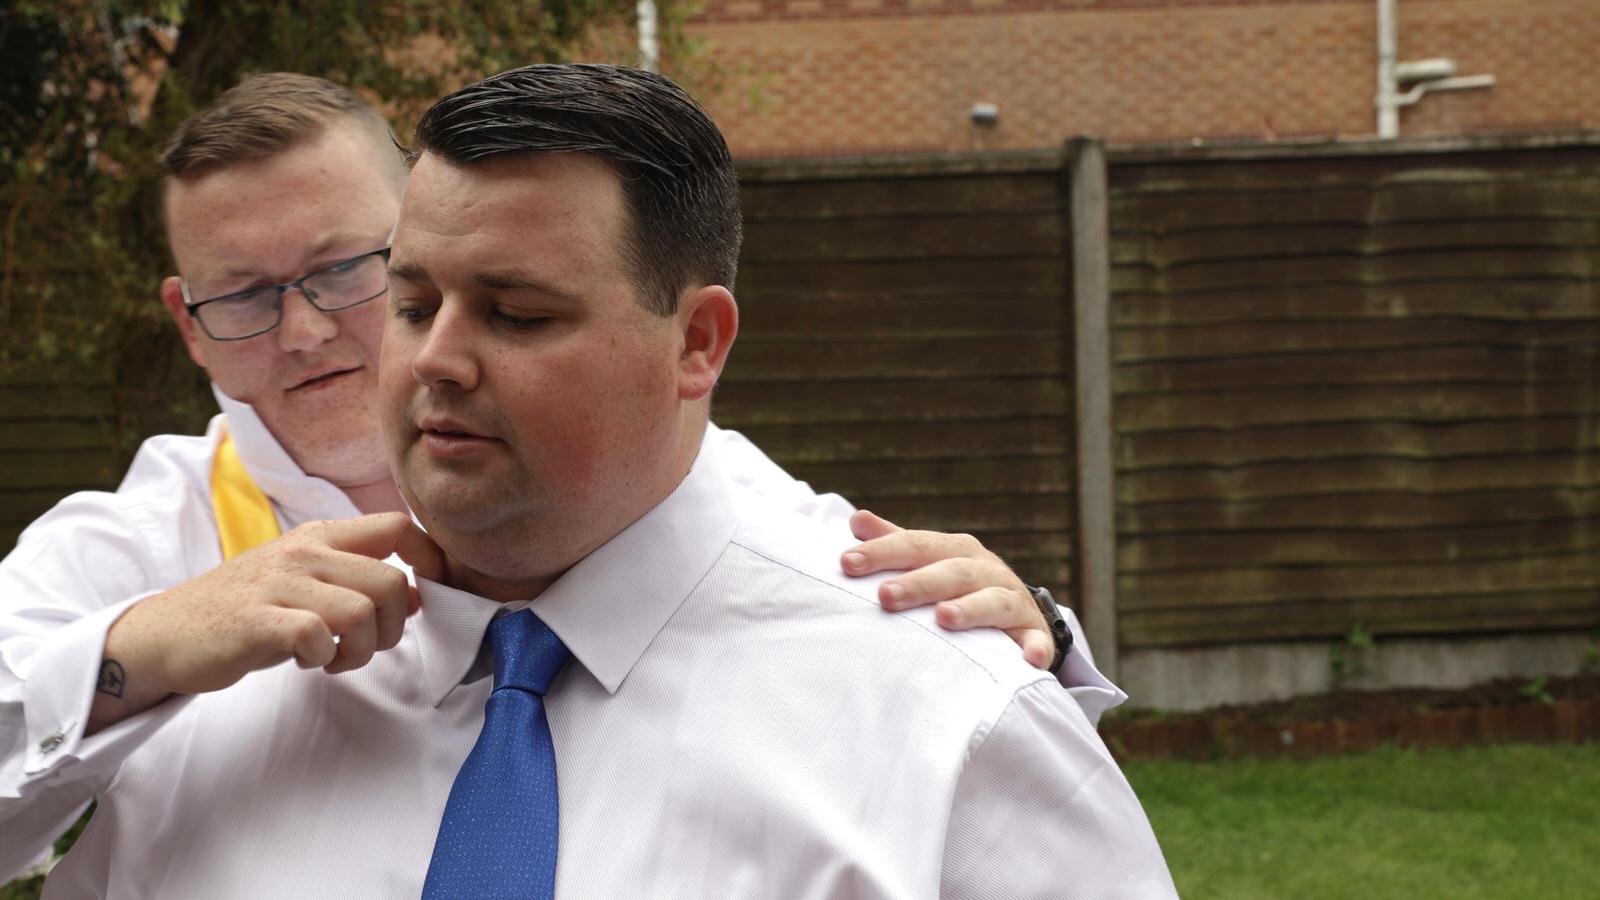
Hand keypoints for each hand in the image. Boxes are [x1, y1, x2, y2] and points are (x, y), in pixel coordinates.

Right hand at [89, 513, 443, 731]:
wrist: (166, 634)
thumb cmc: (246, 612)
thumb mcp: (308, 587)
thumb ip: (359, 584)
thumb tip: (417, 595)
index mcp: (320, 537)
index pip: (397, 526)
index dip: (428, 561)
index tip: (421, 599)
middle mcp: (302, 552)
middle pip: (391, 582)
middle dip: (391, 629)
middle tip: (362, 647)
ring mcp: (277, 583)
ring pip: (362, 611)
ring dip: (360, 650)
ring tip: (335, 659)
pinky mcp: (254, 619)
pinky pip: (316, 636)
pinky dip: (323, 658)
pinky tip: (308, 662)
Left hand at [840, 509, 1055, 669]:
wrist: (1016, 614)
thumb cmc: (958, 587)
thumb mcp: (930, 562)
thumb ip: (896, 543)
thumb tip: (857, 520)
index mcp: (955, 550)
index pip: (916, 545)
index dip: (882, 552)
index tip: (846, 563)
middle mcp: (985, 570)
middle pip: (951, 571)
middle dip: (918, 583)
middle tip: (885, 595)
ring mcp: (1012, 600)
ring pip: (992, 601)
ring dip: (970, 608)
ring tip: (944, 617)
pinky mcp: (1032, 634)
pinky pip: (1037, 640)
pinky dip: (1034, 647)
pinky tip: (1027, 658)